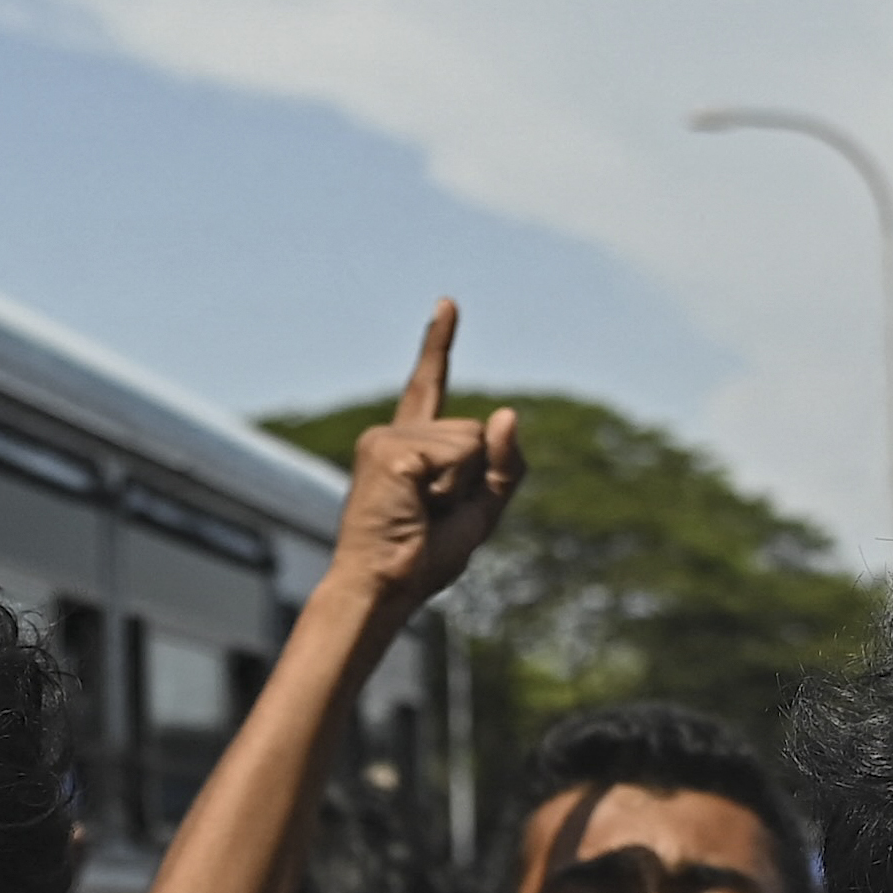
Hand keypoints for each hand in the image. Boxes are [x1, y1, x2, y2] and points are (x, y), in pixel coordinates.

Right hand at [325, 301, 523, 616]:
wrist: (384, 589)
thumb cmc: (420, 559)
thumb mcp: (479, 512)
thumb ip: (503, 466)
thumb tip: (508, 413)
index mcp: (411, 447)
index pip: (429, 386)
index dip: (437, 344)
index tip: (448, 303)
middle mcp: (392, 435)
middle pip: (476, 433)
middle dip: (472, 480)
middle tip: (429, 516)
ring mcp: (386, 439)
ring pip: (471, 442)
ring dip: (460, 487)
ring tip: (420, 513)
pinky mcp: (389, 450)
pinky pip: (459, 455)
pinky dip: (450, 489)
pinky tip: (415, 507)